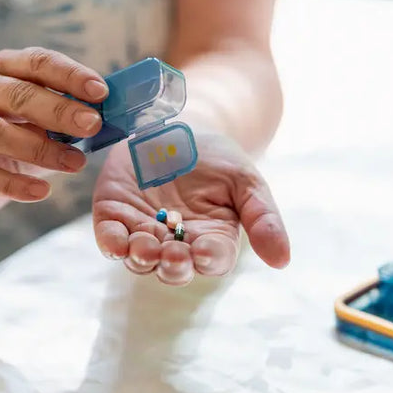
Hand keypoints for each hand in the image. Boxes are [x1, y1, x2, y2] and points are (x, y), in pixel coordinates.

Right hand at [0, 48, 106, 212]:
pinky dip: (12, 184)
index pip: (37, 62)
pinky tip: (40, 192)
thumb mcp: (38, 114)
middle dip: (58, 110)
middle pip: (16, 95)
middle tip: (92, 126)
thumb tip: (107, 116)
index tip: (101, 93)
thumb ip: (66, 110)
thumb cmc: (13, 129)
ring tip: (75, 163)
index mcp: (3, 67)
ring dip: (39, 148)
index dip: (70, 75)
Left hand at [92, 131, 289, 284]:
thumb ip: (263, 218)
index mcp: (212, 239)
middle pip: (174, 267)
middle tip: (172, 255)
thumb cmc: (217, 157)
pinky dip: (111, 242)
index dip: (209, 258)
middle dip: (172, 265)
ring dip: (141, 257)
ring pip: (140, 258)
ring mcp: (143, 231)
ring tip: (144, 247)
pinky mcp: (115, 216)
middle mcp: (176, 243)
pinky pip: (110, 236)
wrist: (177, 124)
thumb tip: (282, 261)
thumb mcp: (246, 181)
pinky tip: (115, 241)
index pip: (212, 259)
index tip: (205, 252)